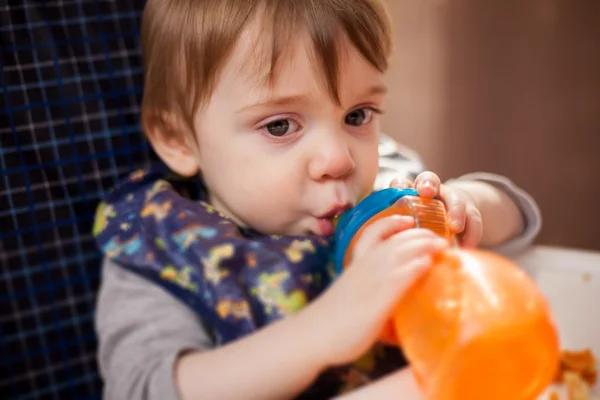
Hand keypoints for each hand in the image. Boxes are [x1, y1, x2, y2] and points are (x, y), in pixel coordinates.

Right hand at [303, 216, 448, 367]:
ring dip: (424, 245)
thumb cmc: (330, 322)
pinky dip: (417, 265)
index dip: (391, 222)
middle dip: (418, 233)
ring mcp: (372, 281)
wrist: (314, 334)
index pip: (372, 233)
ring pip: (401, 251)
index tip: (407, 219)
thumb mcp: (348, 298)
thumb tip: (383, 303)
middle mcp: (364, 267)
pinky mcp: (379, 298)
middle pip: (394, 240)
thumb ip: (366, 293)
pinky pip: (402, 275)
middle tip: (436, 236)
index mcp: (354, 265)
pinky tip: (429, 264)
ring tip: (441, 245)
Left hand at [390, 171, 482, 247]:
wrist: (455, 218)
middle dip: (428, 184)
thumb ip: (394, 230)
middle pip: (430, 179)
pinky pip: (474, 221)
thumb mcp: (407, 224)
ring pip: (456, 199)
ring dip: (455, 211)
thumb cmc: (421, 226)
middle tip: (427, 192)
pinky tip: (467, 247)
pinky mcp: (471, 214)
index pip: (403, 182)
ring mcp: (453, 200)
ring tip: (454, 227)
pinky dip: (471, 234)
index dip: (400, 183)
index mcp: (412, 193)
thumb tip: (375, 248)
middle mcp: (433, 192)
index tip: (397, 187)